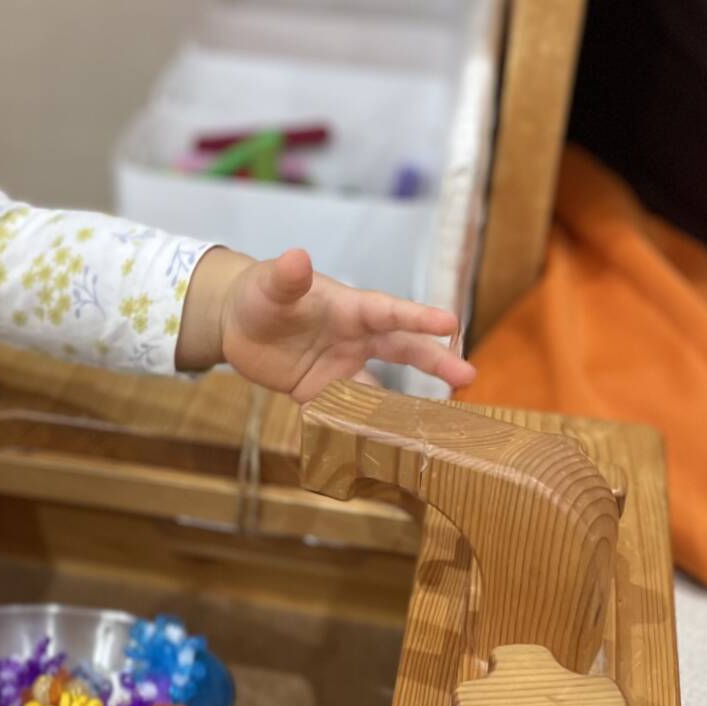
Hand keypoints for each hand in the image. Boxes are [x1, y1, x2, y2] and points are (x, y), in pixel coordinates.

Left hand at [179, 247, 475, 401]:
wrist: (238, 325)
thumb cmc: (263, 294)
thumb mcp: (271, 285)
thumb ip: (287, 278)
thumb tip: (297, 257)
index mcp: (350, 307)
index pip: (389, 311)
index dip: (418, 317)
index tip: (450, 323)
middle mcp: (355, 339)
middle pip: (402, 350)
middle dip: (435, 362)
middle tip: (468, 377)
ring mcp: (341, 369)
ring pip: (380, 389)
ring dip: (403, 405)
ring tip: (432, 426)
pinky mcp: (322, 394)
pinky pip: (347, 413)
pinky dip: (361, 428)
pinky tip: (379, 448)